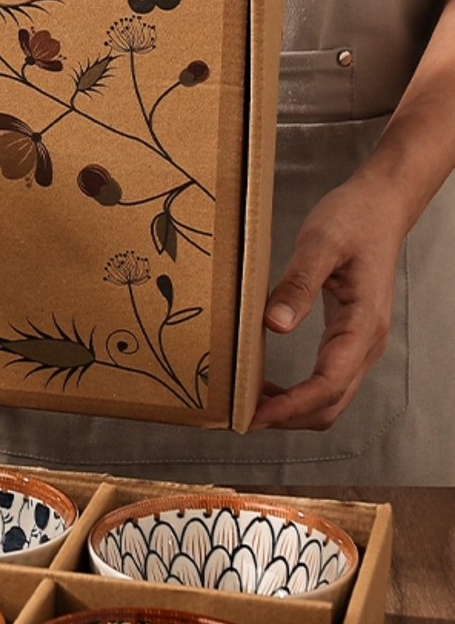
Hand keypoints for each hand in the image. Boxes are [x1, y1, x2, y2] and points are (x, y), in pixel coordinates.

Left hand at [248, 168, 405, 432]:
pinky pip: (327, 380)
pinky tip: (268, 385)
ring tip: (250, 405)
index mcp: (363, 324)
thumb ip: (299, 284)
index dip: (290, 407)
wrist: (381, 206)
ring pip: (331, 397)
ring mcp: (361, 343)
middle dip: (288, 418)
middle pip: (331, 403)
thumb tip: (275, 325)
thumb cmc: (354, 219)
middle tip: (242, 417)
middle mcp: (367, 342)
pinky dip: (298, 393)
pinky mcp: (349, 337)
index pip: (327, 384)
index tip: (254, 416)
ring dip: (293, 410)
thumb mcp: (321, 243)